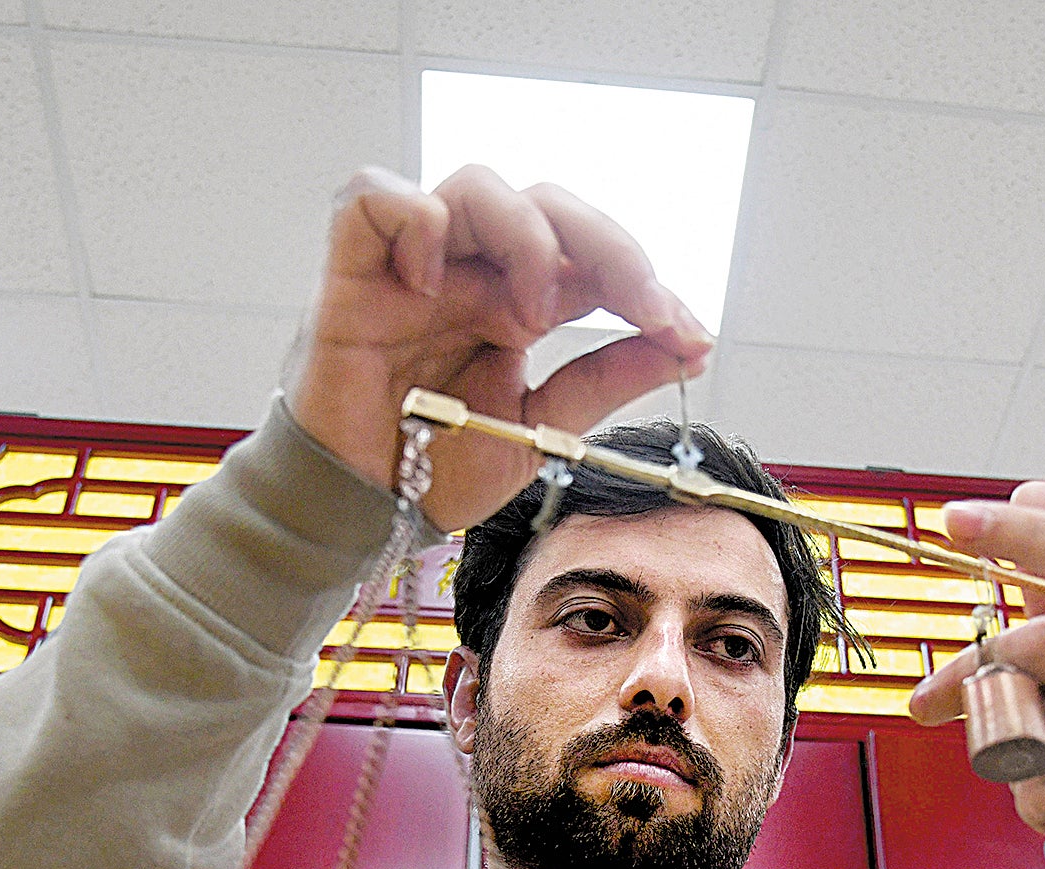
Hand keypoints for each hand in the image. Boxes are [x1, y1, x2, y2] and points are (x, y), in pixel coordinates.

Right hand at [286, 165, 714, 534]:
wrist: (366, 509)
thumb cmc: (436, 465)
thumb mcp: (542, 427)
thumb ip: (608, 380)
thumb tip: (691, 346)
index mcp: (518, 302)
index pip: (591, 256)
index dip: (645, 281)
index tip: (687, 331)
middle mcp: (473, 273)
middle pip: (548, 202)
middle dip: (610, 247)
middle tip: (642, 307)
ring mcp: (415, 266)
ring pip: (477, 185)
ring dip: (525, 238)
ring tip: (529, 317)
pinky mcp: (353, 273)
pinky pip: (373, 197)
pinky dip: (412, 220)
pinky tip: (431, 285)